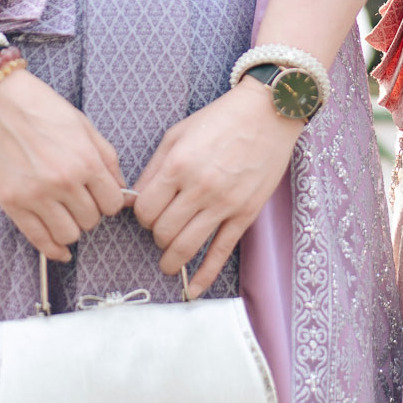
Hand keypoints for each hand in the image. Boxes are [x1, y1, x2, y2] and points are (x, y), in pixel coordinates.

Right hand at [0, 68, 127, 261]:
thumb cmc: (43, 109)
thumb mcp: (84, 125)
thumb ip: (107, 159)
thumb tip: (123, 190)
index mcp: (85, 160)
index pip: (113, 203)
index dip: (110, 201)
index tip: (101, 195)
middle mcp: (63, 182)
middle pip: (91, 221)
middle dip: (90, 212)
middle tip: (80, 200)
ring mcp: (36, 196)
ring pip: (68, 235)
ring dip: (72, 228)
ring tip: (66, 213)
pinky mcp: (12, 204)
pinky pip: (39, 240)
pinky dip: (53, 249)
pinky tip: (59, 249)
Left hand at [131, 78, 300, 294]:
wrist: (268, 112)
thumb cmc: (220, 119)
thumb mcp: (178, 134)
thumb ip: (154, 168)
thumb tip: (134, 200)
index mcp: (178, 165)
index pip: (145, 211)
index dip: (142, 217)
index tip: (148, 214)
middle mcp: (199, 187)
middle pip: (163, 232)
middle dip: (156, 236)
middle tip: (161, 230)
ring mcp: (224, 203)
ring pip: (186, 247)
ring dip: (171, 261)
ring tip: (168, 263)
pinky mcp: (245, 213)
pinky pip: (221, 251)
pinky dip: (205, 275)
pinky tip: (193, 289)